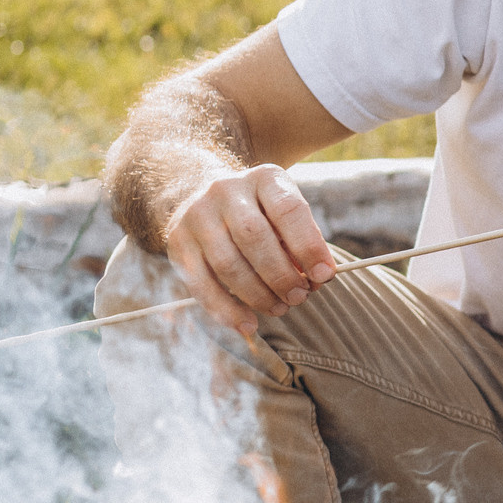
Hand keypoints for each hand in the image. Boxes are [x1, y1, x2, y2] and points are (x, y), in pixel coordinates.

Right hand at [161, 163, 337, 339]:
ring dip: (257, 294)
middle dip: (281, 274)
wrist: (206, 194)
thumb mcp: (286, 213)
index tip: (325, 275)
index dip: (309, 246)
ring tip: (280, 308)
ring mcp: (197, 215)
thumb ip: (303, 240)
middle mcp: (226, 190)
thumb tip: (318, 278)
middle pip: (253, 237)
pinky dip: (225, 309)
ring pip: (227, 263)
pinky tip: (247, 324)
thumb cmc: (262, 212)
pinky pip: (200, 283)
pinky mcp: (177, 243)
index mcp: (264, 178)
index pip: (288, 210)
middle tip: (300, 297)